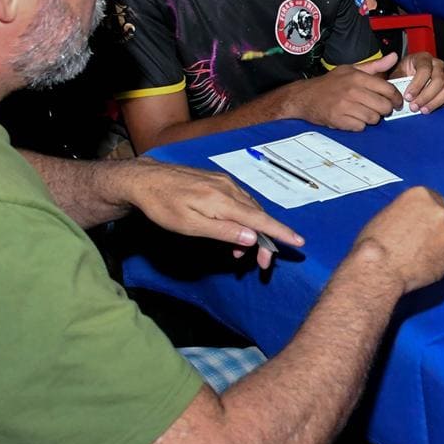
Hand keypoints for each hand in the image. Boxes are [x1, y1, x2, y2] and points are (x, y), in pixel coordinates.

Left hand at [122, 158, 303, 269]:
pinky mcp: (218, 180)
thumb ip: (223, 231)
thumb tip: (252, 237)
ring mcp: (224, 182)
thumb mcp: (190, 226)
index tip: (298, 242)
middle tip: (262, 264)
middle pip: (258, 216)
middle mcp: (229, 188)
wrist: (145, 179)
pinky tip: (234, 231)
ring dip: (252, 231)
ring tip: (240, 254)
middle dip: (266, 240)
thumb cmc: (163, 206)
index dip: (280, 232)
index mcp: (223, 201)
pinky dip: (243, 218)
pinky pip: (240, 201)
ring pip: (249, 208)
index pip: (259, 219)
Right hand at [279, 52, 403, 130]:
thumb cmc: (330, 83)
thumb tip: (393, 57)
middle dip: (384, 110)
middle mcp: (352, 91)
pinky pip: (360, 127)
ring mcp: (345, 106)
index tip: (397, 102)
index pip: (388, 89)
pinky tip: (352, 118)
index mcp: (358, 77)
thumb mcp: (351, 69)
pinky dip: (359, 125)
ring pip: (373, 118)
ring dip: (371, 118)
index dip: (396, 98)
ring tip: (363, 112)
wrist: (305, 96)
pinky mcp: (339, 120)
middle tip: (379, 108)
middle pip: (384, 106)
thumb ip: (375, 65)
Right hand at [352, 186, 443, 292]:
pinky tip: (421, 265)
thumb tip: (411, 221)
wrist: (379, 267)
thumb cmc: (376, 244)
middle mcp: (438, 212)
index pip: (436, 198)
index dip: (431, 211)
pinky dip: (437, 261)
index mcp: (421, 196)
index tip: (428, 219)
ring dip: (439, 244)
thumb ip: (407, 213)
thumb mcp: (386, 215)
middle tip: (429, 236)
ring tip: (419, 255)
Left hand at [397, 50, 443, 112]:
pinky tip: (430, 108)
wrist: (408, 76)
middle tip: (414, 107)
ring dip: (436, 101)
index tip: (407, 97)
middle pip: (439, 80)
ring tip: (423, 110)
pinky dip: (442, 103)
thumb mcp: (396, 73)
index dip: (417, 85)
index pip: (424, 69)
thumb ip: (396, 80)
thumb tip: (396, 92)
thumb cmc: (402, 74)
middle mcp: (438, 64)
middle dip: (426, 96)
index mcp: (423, 58)